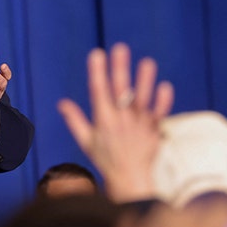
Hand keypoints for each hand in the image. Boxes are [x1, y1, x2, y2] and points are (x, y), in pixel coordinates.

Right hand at [57, 43, 173, 201]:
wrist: (129, 179)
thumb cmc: (105, 159)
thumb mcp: (86, 141)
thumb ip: (75, 120)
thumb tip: (62, 103)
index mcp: (102, 120)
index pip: (98, 91)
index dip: (97, 72)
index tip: (96, 54)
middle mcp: (120, 120)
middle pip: (120, 91)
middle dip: (119, 68)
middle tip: (120, 48)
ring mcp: (139, 125)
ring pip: (142, 100)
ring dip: (144, 81)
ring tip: (147, 62)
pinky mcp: (154, 131)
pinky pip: (159, 115)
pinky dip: (163, 102)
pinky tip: (165, 86)